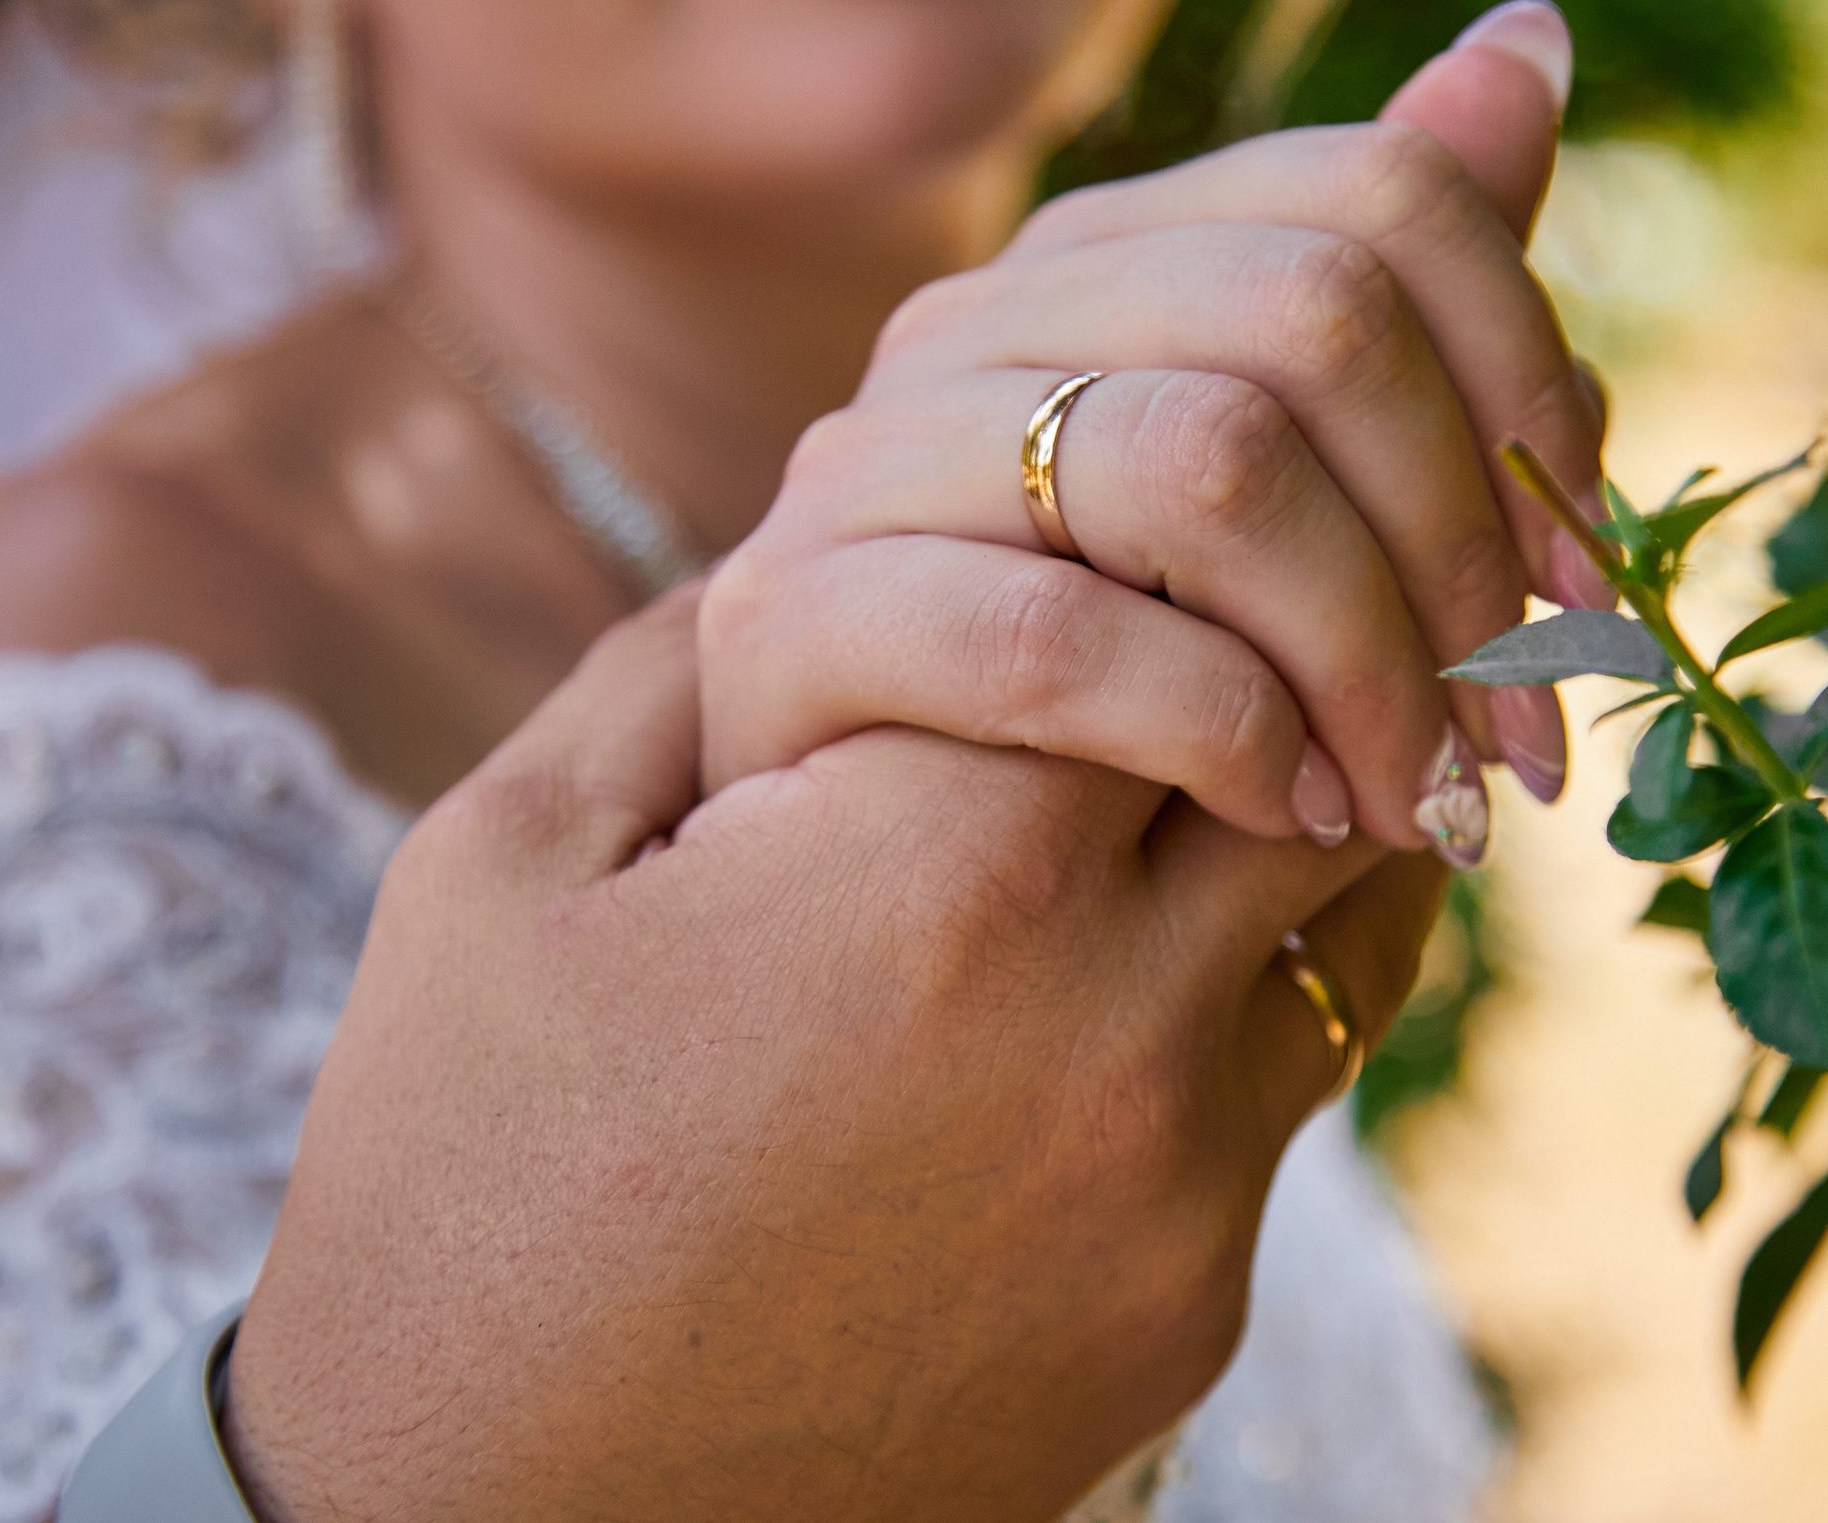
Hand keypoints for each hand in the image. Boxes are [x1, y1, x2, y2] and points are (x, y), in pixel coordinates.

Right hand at [218, 589, 1442, 1522]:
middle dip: (1270, 645)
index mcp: (933, 865)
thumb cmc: (462, 1182)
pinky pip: (1300, 1080)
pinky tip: (1131, 976)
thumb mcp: (502, 867)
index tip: (1100, 522)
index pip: (1171, 592)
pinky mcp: (1196, 1305)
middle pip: (1320, 726)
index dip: (1141, 533)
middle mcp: (1107, 1017)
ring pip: (1365, 906)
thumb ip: (681, 659)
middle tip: (1199, 610)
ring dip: (1307, 808)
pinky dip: (1253, 992)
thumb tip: (818, 531)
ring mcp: (1179, 1181)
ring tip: (1218, 763)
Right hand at [700, 0, 1608, 866]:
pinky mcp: (795, 618)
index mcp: (1107, 259)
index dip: (1523, 380)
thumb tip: (1529, 44)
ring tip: (1417, 800)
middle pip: (1314, 318)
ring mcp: (872, 457)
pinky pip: (1056, 640)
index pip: (1378, 199)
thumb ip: (1384, 288)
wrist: (827, 851)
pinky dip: (1218, 734)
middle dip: (1458, 542)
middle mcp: (983, 318)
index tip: (1584, 578)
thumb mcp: (1246, 475)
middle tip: (1518, 732)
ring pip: (1207, 461)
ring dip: (1365, 658)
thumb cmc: (1073, 673)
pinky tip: (1289, 812)